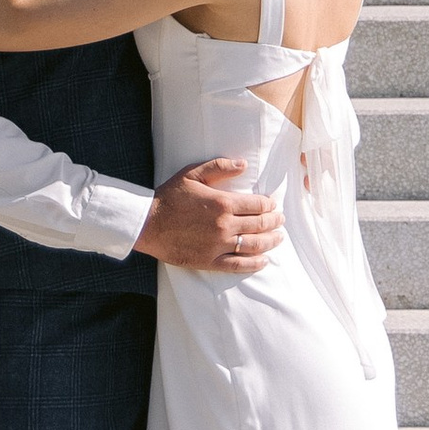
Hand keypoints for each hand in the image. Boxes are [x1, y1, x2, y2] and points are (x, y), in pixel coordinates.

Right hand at [136, 155, 282, 275]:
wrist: (148, 223)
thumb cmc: (170, 196)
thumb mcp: (192, 174)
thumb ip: (219, 167)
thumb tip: (244, 164)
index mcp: (223, 203)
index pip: (257, 205)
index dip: (269, 204)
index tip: (273, 204)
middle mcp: (224, 225)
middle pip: (260, 224)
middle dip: (274, 221)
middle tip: (280, 220)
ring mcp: (218, 245)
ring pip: (254, 245)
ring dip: (270, 241)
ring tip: (278, 238)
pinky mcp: (210, 261)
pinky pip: (238, 265)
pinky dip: (255, 264)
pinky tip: (264, 260)